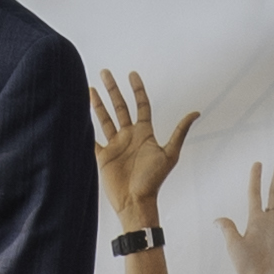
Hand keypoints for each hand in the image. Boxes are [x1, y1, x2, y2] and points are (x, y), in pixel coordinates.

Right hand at [92, 69, 196, 234]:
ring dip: (97, 104)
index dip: (137, 90)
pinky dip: (84, 128)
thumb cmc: (154, 180)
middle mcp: (129, 136)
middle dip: (113, 89)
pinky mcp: (103, 156)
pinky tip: (76, 115)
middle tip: (105, 72)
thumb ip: (180, 132)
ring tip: (89, 88)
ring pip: (104, 119)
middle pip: (120, 107)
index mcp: (144, 133)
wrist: (136, 201)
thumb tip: (196, 112)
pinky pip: (91, 138)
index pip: (141, 105)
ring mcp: (115, 145)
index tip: (132, 74)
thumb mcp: (169, 154)